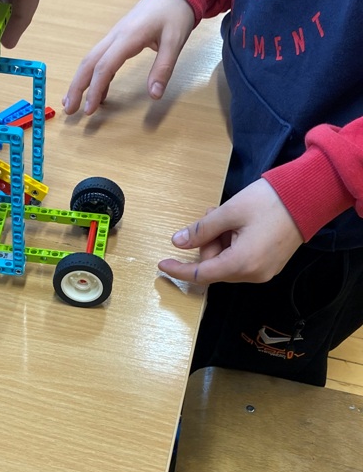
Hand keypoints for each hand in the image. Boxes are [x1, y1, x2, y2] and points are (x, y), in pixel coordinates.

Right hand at [62, 0, 194, 114]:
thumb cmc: (175, 14)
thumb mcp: (175, 41)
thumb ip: (164, 68)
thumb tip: (154, 95)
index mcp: (128, 37)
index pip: (104, 67)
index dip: (94, 90)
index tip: (88, 110)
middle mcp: (115, 36)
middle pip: (88, 63)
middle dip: (76, 87)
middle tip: (68, 111)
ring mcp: (114, 37)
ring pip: (90, 60)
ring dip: (79, 82)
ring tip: (71, 104)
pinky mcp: (118, 39)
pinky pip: (101, 59)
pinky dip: (95, 77)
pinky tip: (95, 92)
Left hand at [158, 179, 303, 284]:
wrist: (309, 196)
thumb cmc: (269, 201)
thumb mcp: (229, 212)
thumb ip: (201, 230)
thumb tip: (178, 242)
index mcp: (241, 264)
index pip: (201, 274)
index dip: (179, 270)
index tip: (162, 264)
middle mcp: (253, 274)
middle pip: (215, 267)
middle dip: (208, 243)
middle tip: (212, 215)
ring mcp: (264, 271)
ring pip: (228, 262)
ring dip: (221, 241)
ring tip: (229, 215)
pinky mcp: (271, 264)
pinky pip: (242, 259)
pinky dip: (234, 244)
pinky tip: (239, 223)